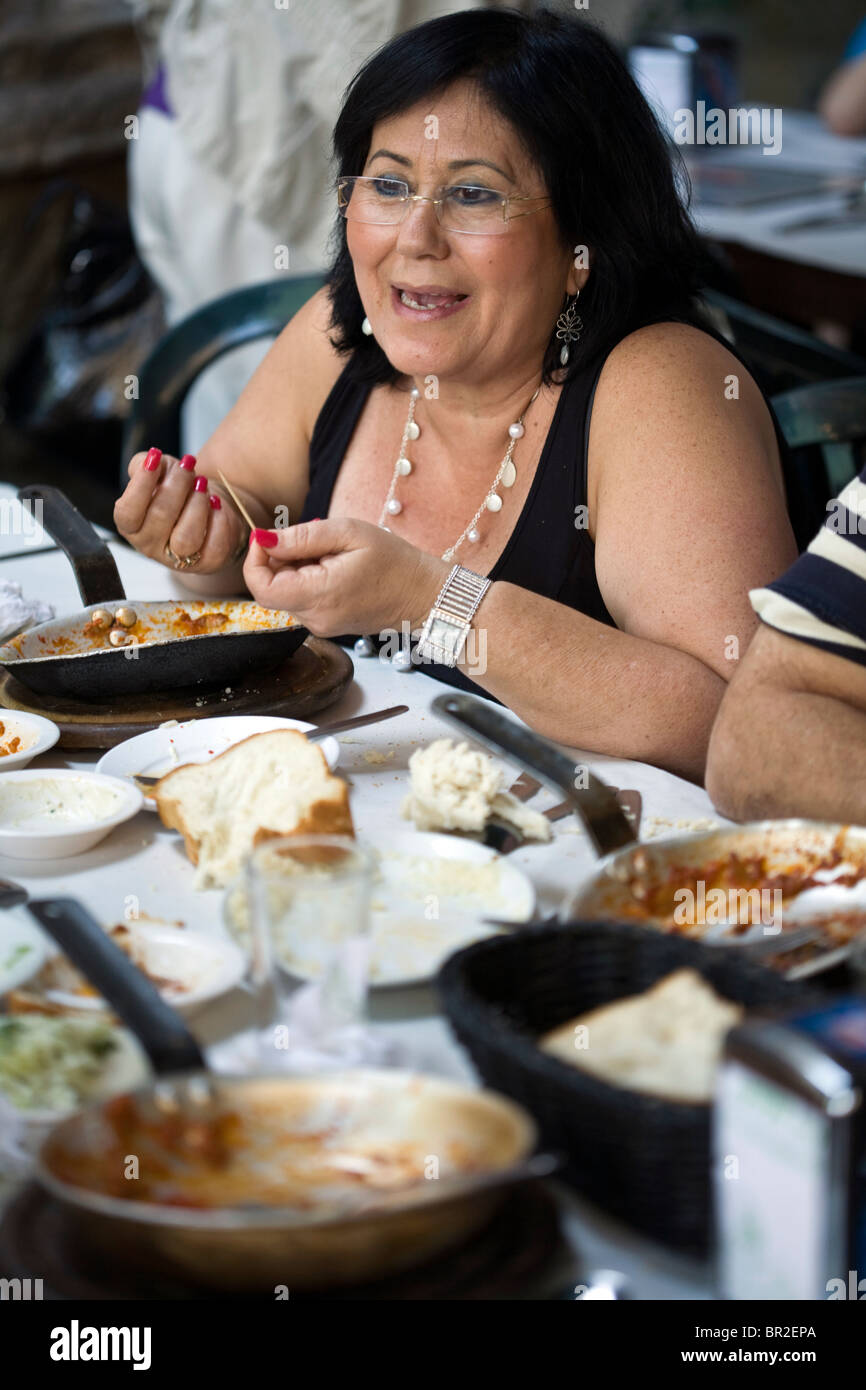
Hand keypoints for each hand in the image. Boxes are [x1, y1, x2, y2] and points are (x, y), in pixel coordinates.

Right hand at [114, 449, 243, 572]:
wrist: (211, 507)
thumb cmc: (179, 491)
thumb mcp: (158, 472)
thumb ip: (145, 464)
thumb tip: (148, 460)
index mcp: (131, 526)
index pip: (127, 513)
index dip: (140, 485)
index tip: (155, 458)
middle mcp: (150, 546)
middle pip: (160, 519)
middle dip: (176, 485)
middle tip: (188, 466)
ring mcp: (179, 559)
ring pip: (186, 538)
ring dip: (196, 505)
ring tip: (202, 484)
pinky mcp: (208, 563)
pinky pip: (215, 547)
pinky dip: (218, 520)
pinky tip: (216, 503)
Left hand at [242, 518, 448, 636]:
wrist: (423, 595)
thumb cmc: (394, 561)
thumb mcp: (349, 533)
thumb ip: (302, 537)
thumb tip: (264, 540)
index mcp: (320, 596)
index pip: (261, 588)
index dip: (255, 560)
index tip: (268, 538)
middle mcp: (316, 618)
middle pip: (272, 589)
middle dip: (281, 560)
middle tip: (315, 540)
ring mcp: (321, 625)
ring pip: (287, 593)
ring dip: (297, 568)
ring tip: (332, 553)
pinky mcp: (326, 624)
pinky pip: (303, 600)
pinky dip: (309, 579)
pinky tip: (336, 567)